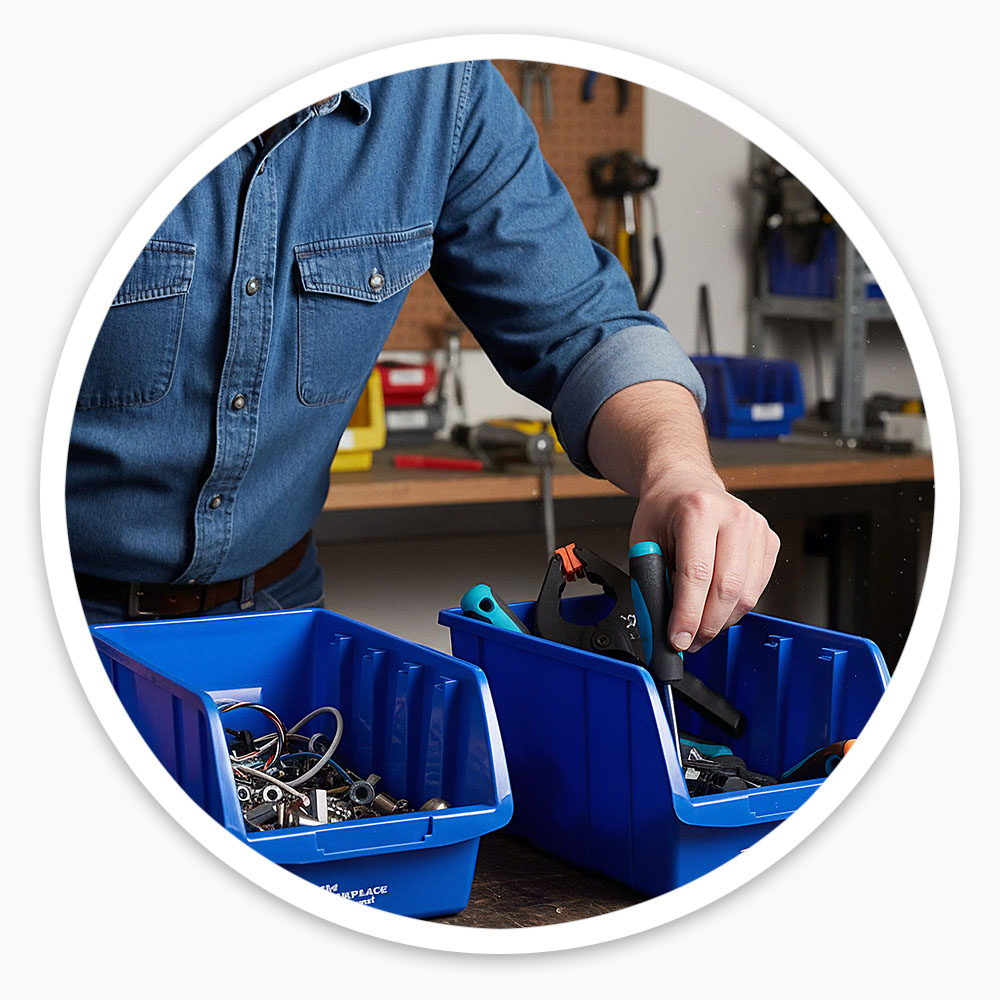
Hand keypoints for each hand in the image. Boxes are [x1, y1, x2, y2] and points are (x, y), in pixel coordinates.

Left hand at [585, 380, 779, 653]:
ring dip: (722, 621)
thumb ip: (650, 580)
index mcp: (697, 510)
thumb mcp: (643, 540)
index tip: (678, 640)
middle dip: (706, 625)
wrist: (686, 484)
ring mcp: (756, 527)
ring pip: (747, 595)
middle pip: (727, 588)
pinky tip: (717, 605)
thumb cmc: (664, 511)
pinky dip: (736, 607)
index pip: (696, 574)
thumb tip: (660, 625)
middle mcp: (733, 516)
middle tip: (689, 641)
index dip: (687, 615)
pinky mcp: (769, 540)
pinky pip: (758, 589)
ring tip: (700, 626)